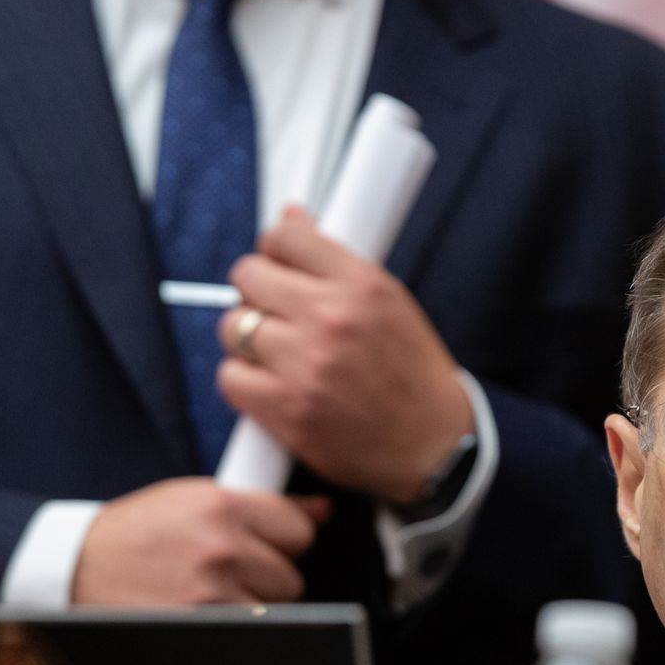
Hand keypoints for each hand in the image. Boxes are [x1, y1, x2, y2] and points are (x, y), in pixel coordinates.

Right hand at [72, 478, 329, 604]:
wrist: (69, 569)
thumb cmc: (135, 535)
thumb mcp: (190, 500)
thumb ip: (257, 505)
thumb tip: (322, 511)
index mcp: (220, 504)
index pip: (300, 526)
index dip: (284, 539)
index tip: (265, 544)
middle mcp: (221, 545)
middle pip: (293, 574)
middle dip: (267, 576)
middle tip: (224, 572)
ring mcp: (212, 591)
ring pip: (275, 608)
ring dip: (251, 606)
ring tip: (207, 593)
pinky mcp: (201, 627)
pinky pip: (251, 632)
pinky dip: (234, 629)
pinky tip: (201, 615)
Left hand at [217, 208, 473, 505]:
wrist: (435, 448)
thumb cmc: (414, 377)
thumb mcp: (391, 304)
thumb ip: (337, 264)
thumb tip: (292, 217)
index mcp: (362, 284)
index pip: (284, 238)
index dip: (276, 254)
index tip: (282, 270)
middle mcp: (331, 317)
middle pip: (247, 276)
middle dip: (257, 293)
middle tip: (278, 315)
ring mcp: (305, 364)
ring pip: (232, 326)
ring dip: (247, 340)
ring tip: (279, 355)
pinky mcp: (286, 408)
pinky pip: (230, 377)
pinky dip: (245, 382)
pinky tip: (273, 387)